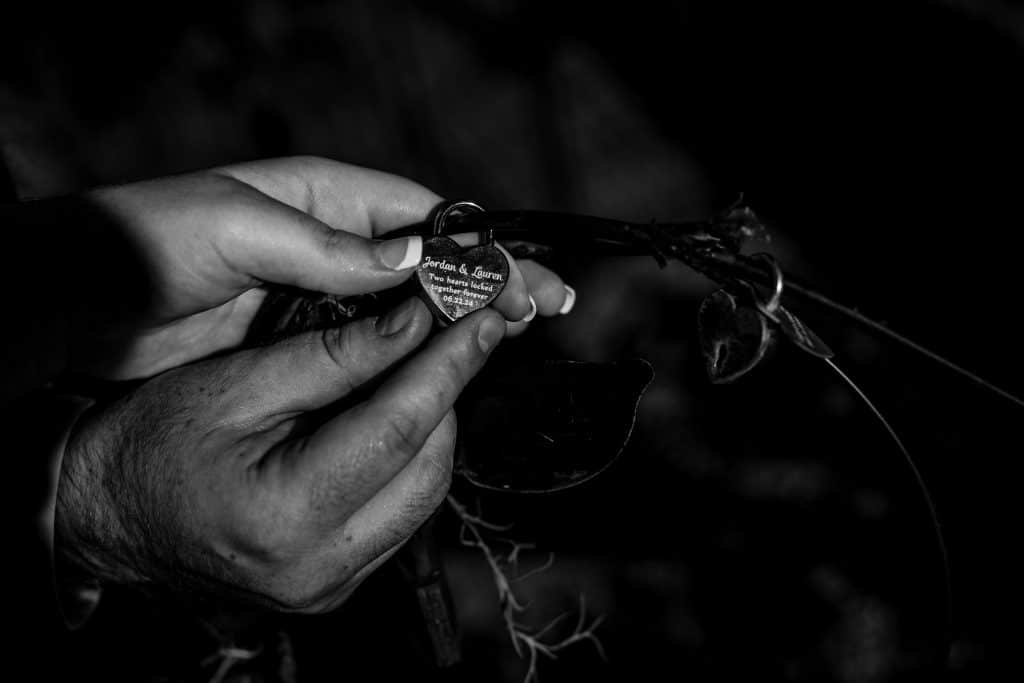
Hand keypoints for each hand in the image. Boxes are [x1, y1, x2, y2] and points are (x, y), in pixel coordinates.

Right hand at [56, 299, 503, 611]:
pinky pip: (400, 516)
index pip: (399, 430)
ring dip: (434, 427)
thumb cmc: (150, 441)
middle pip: (427, 470)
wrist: (105, 516)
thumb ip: (329, 358)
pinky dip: (410, 461)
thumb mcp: (234, 386)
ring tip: (428, 367)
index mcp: (287, 517)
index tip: (485, 318)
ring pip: (423, 495)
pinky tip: (398, 415)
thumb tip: (413, 322)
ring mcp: (331, 586)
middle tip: (457, 334)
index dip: (449, 367)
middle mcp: (320, 570)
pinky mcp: (336, 584)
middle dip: (449, 395)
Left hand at [61, 156, 571, 378]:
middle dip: (488, 283)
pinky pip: (369, 350)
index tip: (523, 283)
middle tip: (547, 310)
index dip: (478, 249)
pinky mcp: (299, 342)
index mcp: (323, 197)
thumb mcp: (238, 227)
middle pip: (428, 264)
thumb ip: (325, 247)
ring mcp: (318, 295)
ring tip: (515, 338)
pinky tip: (445, 375)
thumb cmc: (149, 243)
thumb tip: (415, 266)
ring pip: (405, 310)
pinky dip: (408, 359)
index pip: (423, 218)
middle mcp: (330, 243)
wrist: (76, 304)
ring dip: (458, 324)